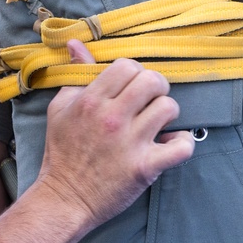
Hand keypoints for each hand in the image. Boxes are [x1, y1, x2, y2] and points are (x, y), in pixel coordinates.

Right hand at [34, 40, 194, 227]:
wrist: (64, 198)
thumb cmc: (62, 152)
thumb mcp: (60, 108)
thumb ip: (74, 75)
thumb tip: (76, 44)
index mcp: (90, 101)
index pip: (127, 66)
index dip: (133, 72)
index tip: (131, 86)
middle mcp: (111, 118)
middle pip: (153, 81)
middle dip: (155, 87)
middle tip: (149, 100)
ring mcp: (130, 143)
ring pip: (169, 108)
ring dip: (167, 113)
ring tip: (157, 122)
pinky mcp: (145, 168)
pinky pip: (182, 147)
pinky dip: (183, 143)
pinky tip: (171, 144)